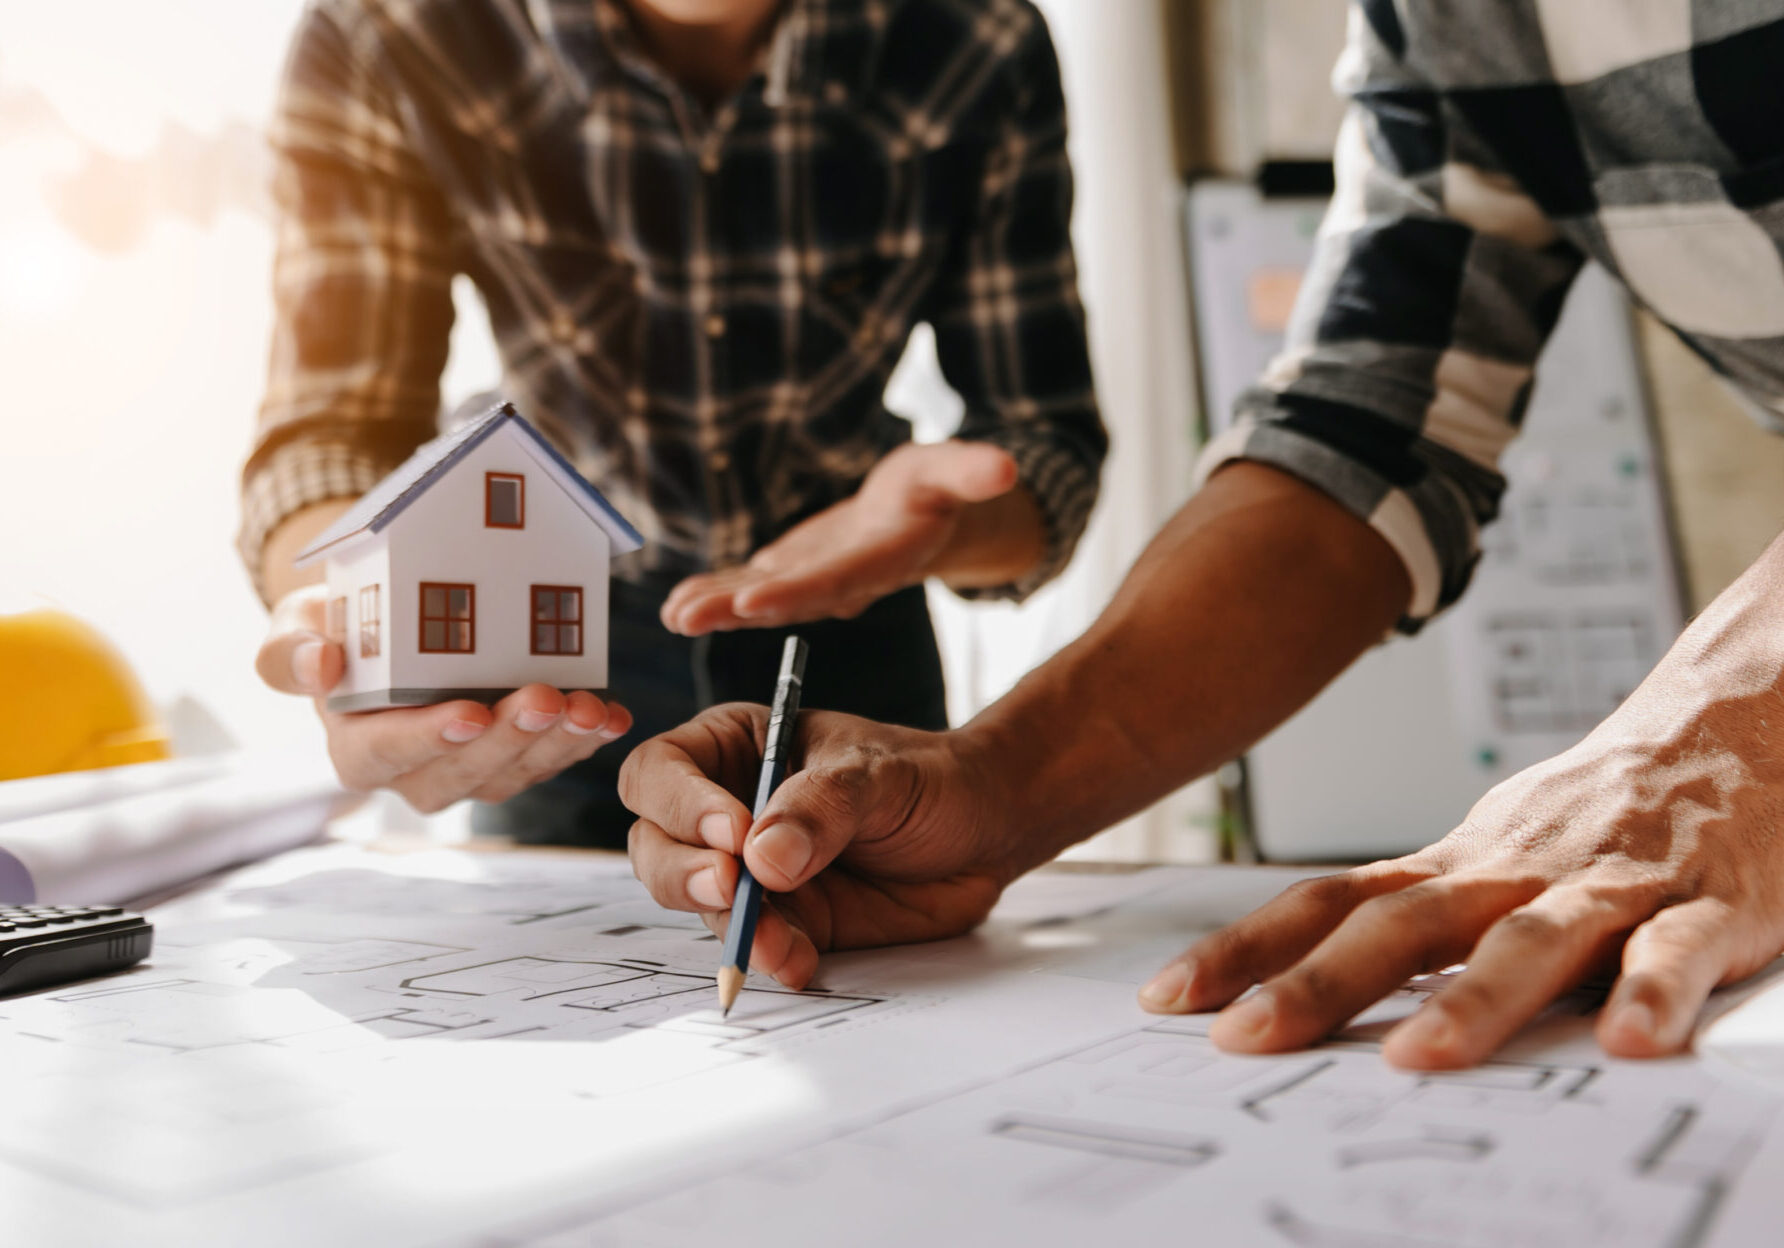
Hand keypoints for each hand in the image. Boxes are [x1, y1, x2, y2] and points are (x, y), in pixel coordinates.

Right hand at [256, 584, 631, 811]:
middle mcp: (416, 773)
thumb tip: (322, 667)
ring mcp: (472, 769)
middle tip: (543, 697)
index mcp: (357, 750)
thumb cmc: (338, 627)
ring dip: (557, 744)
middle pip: (463, 771)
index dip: (428, 737)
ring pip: (517, 772)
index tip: (469, 713)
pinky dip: (586, 739)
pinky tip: (612, 715)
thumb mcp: (296, 625)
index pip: (387, 754)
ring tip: (588, 708)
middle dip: (508, 737)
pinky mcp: (516, 755)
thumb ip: (290, 651)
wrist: (385, 620)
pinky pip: (553, 758)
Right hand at [619, 704, 1012, 985]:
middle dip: (684, 871)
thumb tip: (762, 857)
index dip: (680, 803)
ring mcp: (751, 870)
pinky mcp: (784, 921)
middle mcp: (726, 808)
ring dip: (729, 925)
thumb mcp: (878, 774)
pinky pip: (752, 944)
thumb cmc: (927, 777)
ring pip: (698, 902)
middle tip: (731, 887)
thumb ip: (822, 805)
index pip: (662, 770)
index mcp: (734, 747)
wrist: (984, 831)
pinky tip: (799, 960)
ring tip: (777, 939)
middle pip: (656, 842)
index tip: (732, 832)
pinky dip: (768, 957)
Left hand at [659, 440, 1021, 635]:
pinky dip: (711, 594)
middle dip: (736, 609)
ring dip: (714, 609)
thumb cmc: (937, 489)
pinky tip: (674, 606)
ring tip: (672, 616)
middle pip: (786, 601)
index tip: (752, 601)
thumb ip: (972, 471)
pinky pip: (746, 587)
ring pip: (759, 598)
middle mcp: (842, 583)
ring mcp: (811, 584)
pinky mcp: (789, 575)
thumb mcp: (954, 470)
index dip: (794, 593)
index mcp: (880, 560)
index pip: (834, 582)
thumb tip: (1006, 465)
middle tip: (687, 617)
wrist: (918, 520)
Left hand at [1138, 685, 1783, 1068]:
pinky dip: (1651, 995)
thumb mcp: (1491, 856)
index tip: (1168, 998)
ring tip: (1414, 1058)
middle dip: (1318, 982)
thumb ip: (1420, 919)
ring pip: (1529, 939)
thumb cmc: (1595, 811)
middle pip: (1402, 922)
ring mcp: (1608, 883)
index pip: (1330, 902)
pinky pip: (1676, 952)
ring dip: (1472, 1000)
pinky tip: (1625, 1045)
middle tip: (1244, 1038)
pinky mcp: (1709, 903)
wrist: (1734, 725)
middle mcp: (1514, 869)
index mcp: (1456, 864)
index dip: (1247, 948)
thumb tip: (1310, 984)